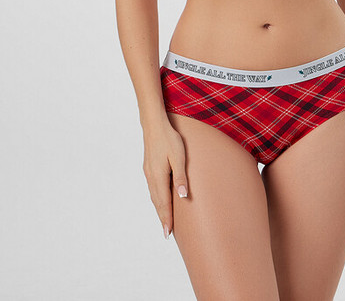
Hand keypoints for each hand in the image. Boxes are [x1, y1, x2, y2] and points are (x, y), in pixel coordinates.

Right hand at [142, 117, 188, 238]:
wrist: (154, 125)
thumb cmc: (169, 139)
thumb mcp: (179, 157)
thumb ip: (180, 177)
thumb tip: (182, 197)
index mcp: (159, 177)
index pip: (163, 203)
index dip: (166, 218)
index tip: (168, 233)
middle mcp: (151, 177)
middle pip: (157, 202)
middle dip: (162, 217)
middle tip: (167, 232)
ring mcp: (148, 172)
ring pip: (154, 196)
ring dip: (159, 209)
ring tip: (165, 220)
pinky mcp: (148, 167)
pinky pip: (153, 188)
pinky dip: (157, 198)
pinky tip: (160, 199)